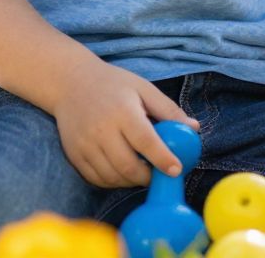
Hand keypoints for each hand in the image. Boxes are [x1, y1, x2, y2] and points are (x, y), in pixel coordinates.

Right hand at [51, 61, 198, 188]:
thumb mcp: (143, 89)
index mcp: (122, 111)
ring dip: (130, 181)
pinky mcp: (74, 154)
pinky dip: (112, 181)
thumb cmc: (113, 84)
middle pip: (127, 166)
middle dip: (147, 177)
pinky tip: (121, 171)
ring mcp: (85, 144)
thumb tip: (194, 129)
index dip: (163, 159)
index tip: (176, 170)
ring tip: (141, 172)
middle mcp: (101, 130)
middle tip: (158, 175)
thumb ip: (169, 110)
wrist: (69, 82)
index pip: (146, 141)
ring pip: (112, 177)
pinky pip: (96, 178)